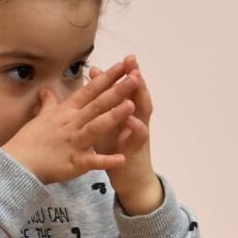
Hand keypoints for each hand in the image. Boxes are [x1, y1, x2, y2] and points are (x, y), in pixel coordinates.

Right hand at [1, 59, 140, 184]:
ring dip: (113, 116)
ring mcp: (74, 143)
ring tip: (131, 106)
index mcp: (67, 112)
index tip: (122, 66)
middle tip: (136, 77)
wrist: (18, 164)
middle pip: (98, 104)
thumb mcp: (40, 117)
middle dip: (117, 90)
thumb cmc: (29, 140)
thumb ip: (48, 103)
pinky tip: (122, 158)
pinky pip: (93, 161)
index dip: (106, 78)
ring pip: (96, 127)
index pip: (89, 91)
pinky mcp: (74, 163)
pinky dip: (106, 160)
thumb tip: (46, 89)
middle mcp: (72, 124)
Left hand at [87, 55, 153, 196]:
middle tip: (132, 62)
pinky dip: (135, 127)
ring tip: (136, 81)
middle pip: (138, 95)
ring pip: (143, 112)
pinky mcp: (136, 150)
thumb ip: (102, 100)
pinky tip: (131, 118)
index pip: (128, 90)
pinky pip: (138, 137)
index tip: (124, 58)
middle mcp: (137, 120)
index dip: (126, 74)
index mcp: (128, 113)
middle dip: (136, 78)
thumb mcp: (107, 122)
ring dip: (140, 97)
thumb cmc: (116, 149)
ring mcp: (139, 135)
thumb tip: (94, 74)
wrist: (130, 179)